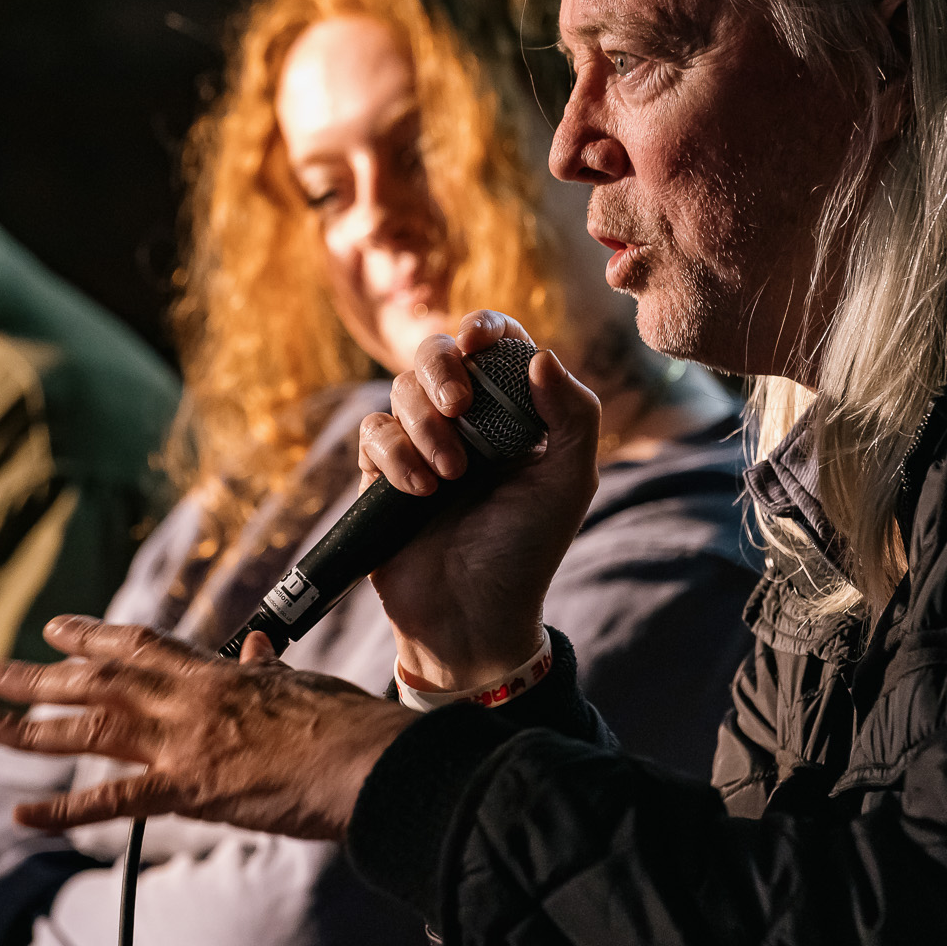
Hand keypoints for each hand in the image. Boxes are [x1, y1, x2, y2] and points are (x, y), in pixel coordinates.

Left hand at [0, 619, 417, 840]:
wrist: (370, 760)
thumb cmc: (348, 724)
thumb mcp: (302, 682)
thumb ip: (267, 669)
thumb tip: (257, 650)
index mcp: (216, 673)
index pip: (139, 644)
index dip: (92, 634)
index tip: (56, 628)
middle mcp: (188, 700)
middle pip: (98, 680)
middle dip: (41, 677)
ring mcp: (184, 744)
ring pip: (89, 729)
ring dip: (31, 728)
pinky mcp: (189, 791)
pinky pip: (112, 801)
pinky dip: (62, 811)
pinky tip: (21, 815)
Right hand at [359, 311, 600, 691]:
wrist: (472, 616)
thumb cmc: (526, 552)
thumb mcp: (569, 483)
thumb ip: (573, 415)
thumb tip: (540, 355)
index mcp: (514, 413)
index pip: (496, 346)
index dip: (485, 329)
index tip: (479, 340)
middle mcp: (466, 421)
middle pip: (436, 352)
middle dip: (442, 368)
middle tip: (459, 406)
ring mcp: (420, 444)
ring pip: (401, 390)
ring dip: (425, 425)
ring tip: (451, 476)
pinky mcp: (381, 473)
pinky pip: (373, 434)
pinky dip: (395, 455)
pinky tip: (419, 491)